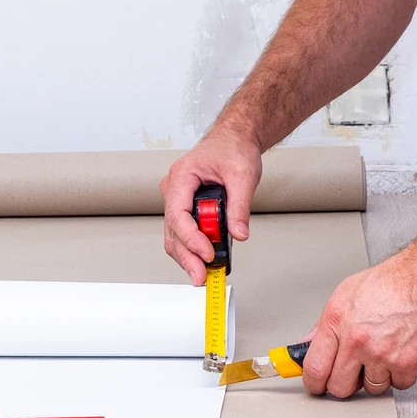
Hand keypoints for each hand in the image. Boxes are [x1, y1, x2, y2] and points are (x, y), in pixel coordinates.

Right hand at [160, 132, 262, 285]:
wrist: (234, 140)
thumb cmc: (233, 149)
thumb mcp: (243, 175)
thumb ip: (239, 206)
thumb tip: (238, 233)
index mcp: (182, 176)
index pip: (178, 214)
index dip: (191, 238)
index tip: (207, 253)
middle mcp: (174, 190)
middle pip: (173, 231)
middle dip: (187, 256)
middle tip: (202, 277)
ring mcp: (177, 200)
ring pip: (175, 236)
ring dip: (188, 256)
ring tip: (205, 274)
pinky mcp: (186, 208)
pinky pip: (184, 232)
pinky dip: (194, 248)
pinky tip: (205, 261)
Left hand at [302, 247, 416, 396]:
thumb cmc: (389, 283)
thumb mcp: (344, 295)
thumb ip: (324, 325)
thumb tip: (308, 344)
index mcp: (336, 323)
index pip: (315, 367)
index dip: (314, 383)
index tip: (316, 385)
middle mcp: (357, 341)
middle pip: (340, 386)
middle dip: (343, 383)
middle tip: (349, 373)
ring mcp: (382, 354)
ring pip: (372, 388)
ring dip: (374, 377)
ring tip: (379, 355)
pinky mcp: (407, 362)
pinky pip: (399, 384)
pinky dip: (399, 374)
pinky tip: (398, 355)